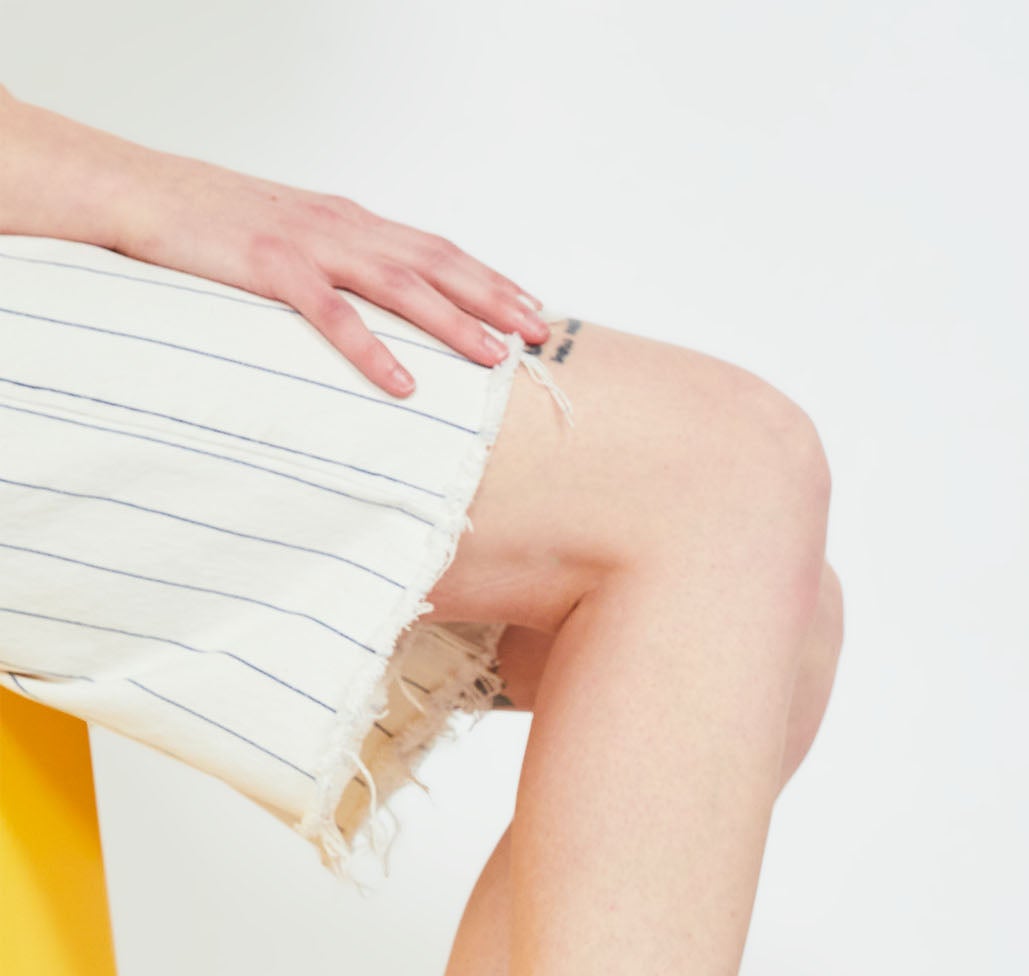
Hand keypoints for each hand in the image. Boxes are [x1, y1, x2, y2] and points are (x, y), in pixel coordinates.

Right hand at [123, 161, 551, 397]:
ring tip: (493, 358)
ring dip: (451, 322)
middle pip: (436, 263)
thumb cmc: (218, 224)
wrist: (141, 191)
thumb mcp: (298, 239)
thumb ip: (345, 264)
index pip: (438, 250)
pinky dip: (371, 348)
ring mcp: (308, 245)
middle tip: (538, 334)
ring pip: (399, 284)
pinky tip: (404, 382)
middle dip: (494, 299)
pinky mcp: (269, 265)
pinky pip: (331, 313)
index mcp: (352, 222)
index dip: (490, 279)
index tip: (533, 310)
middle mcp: (342, 228)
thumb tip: (391, 305)